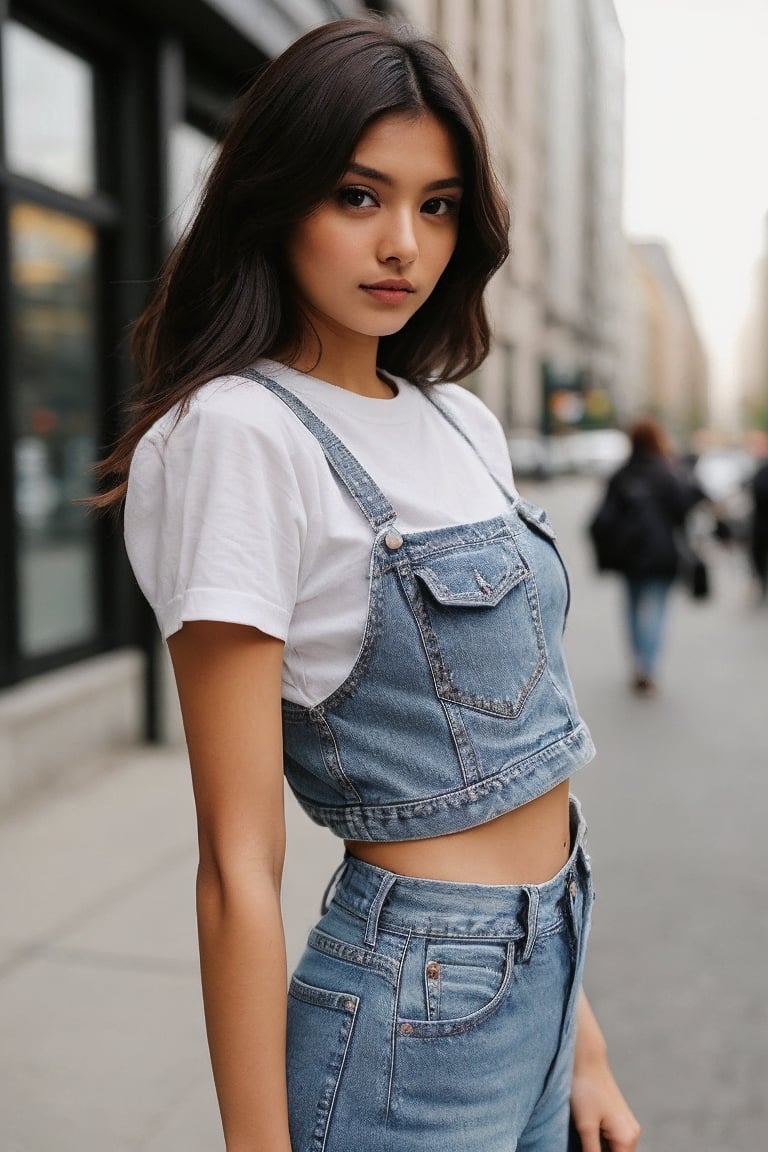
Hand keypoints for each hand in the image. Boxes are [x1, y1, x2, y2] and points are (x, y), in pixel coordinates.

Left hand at [570, 993, 640, 1151]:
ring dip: (596, 1150)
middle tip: (579, 1143)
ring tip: (580, 1137)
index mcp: (627, 1139)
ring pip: (611, 1150)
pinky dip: (597, 1143)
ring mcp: (625, 1125)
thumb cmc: (585, 1089)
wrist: (586, 1057)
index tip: (582, 1148)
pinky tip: (582, 1134)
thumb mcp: (586, 1126)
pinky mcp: (616, 1118)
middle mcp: (632, 1134)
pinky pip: (609, 1141)